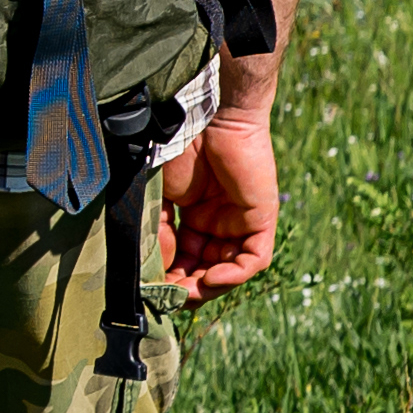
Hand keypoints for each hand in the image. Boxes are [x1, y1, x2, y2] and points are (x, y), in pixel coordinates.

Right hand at [162, 112, 282, 297]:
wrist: (205, 115)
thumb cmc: (177, 146)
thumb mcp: (159, 199)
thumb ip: (159, 234)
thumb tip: (158, 275)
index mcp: (194, 218)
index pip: (184, 260)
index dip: (169, 278)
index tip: (150, 290)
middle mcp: (219, 223)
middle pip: (205, 269)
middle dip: (186, 287)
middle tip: (167, 298)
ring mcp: (241, 222)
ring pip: (229, 270)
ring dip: (207, 286)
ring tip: (185, 292)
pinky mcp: (261, 219)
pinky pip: (252, 260)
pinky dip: (232, 275)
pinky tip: (209, 278)